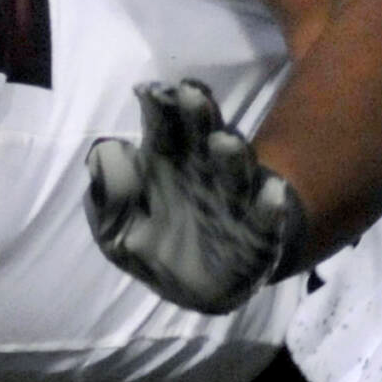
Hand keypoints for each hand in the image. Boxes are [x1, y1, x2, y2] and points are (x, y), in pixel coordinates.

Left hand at [87, 81, 308, 312]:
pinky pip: (265, 221)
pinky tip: (273, 194)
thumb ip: (108, 194)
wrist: (191, 288)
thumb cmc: (148, 246)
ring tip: (224, 144)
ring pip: (236, 173)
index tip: (149, 93)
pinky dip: (270, 209)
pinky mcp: (257, 237)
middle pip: (203, 137)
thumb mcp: (114, 227)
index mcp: (168, 162)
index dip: (158, 109)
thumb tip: (108, 152)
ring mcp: (234, 202)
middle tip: (189, 95)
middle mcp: (204, 172)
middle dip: (197, 116)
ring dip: (232, 157)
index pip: (164, 128)